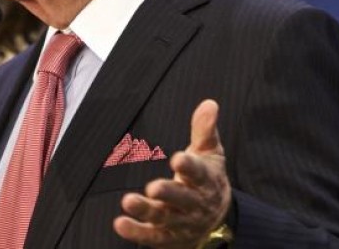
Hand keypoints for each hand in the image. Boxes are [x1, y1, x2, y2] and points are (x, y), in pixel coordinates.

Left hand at [113, 99, 230, 247]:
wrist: (217, 219)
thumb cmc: (207, 178)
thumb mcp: (210, 153)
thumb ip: (205, 130)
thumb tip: (209, 103)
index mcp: (205, 180)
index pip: (198, 172)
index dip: (189, 166)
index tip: (178, 159)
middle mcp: (194, 203)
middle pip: (182, 199)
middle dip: (169, 194)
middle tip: (153, 187)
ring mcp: (181, 222)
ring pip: (164, 218)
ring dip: (146, 212)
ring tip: (128, 201)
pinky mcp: (169, 237)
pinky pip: (153, 237)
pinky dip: (137, 232)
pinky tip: (121, 224)